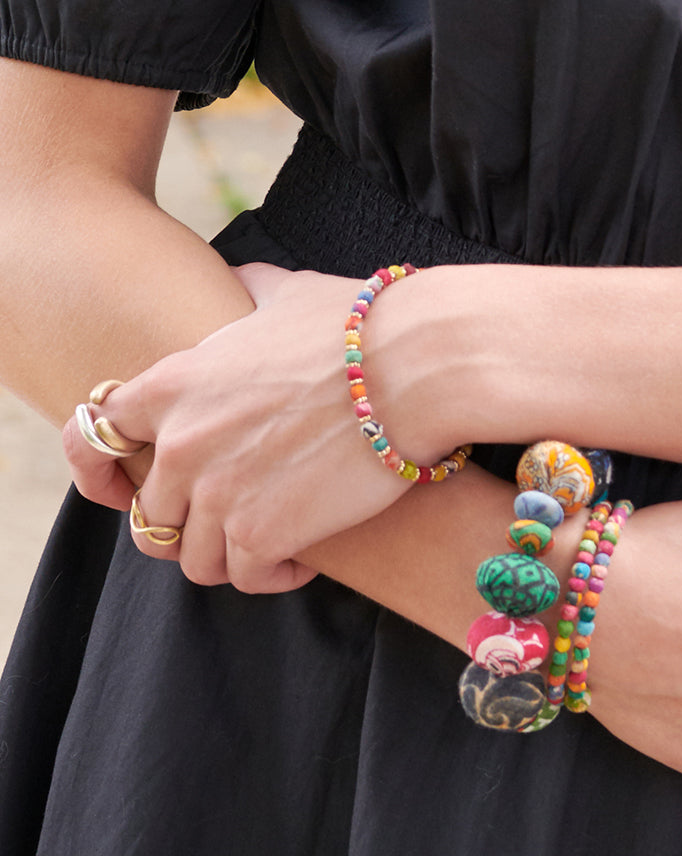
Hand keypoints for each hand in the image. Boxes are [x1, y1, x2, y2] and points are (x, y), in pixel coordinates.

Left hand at [61, 264, 438, 591]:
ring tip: (273, 546)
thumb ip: (244, 292)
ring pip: (194, 558)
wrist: (414, 368)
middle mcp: (180, 443)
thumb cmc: (360, 326)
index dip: (103, 470)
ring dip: (232, 556)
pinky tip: (305, 559)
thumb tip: (239, 278)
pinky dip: (274, 574)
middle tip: (234, 520)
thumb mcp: (285, 292)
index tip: (126, 492)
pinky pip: (246, 576)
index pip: (94, 436)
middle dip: (189, 525)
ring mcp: (216, 492)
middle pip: (150, 515)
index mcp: (172, 384)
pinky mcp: (261, 532)